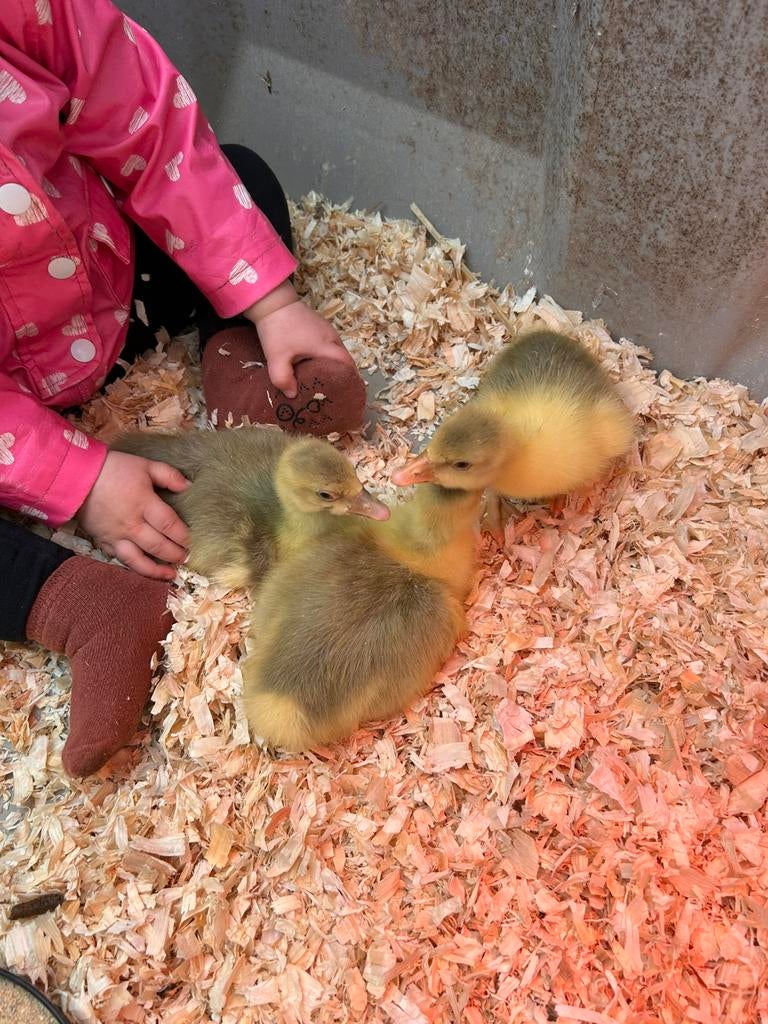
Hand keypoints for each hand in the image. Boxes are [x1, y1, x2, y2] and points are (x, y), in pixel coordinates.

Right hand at [78, 451, 189, 579]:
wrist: (74, 476)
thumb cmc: (113, 469)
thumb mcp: (144, 465)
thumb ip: (168, 475)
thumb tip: (188, 487)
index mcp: (144, 504)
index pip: (170, 526)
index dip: (183, 536)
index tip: (193, 541)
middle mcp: (132, 525)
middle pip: (158, 546)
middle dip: (175, 554)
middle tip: (187, 558)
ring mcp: (116, 536)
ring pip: (139, 560)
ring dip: (156, 570)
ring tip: (171, 574)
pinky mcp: (103, 542)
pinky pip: (121, 560)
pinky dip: (135, 568)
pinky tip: (145, 571)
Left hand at [242, 281, 354, 397]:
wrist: (272, 302)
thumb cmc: (277, 330)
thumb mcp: (276, 358)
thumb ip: (283, 379)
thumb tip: (292, 395)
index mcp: (325, 345)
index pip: (347, 364)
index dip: (350, 378)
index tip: (346, 391)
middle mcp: (331, 336)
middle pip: (344, 358)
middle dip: (342, 373)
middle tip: (334, 389)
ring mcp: (326, 329)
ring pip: (337, 350)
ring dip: (334, 364)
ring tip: (325, 379)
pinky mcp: (319, 325)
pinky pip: (329, 343)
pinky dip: (327, 355)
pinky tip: (316, 363)